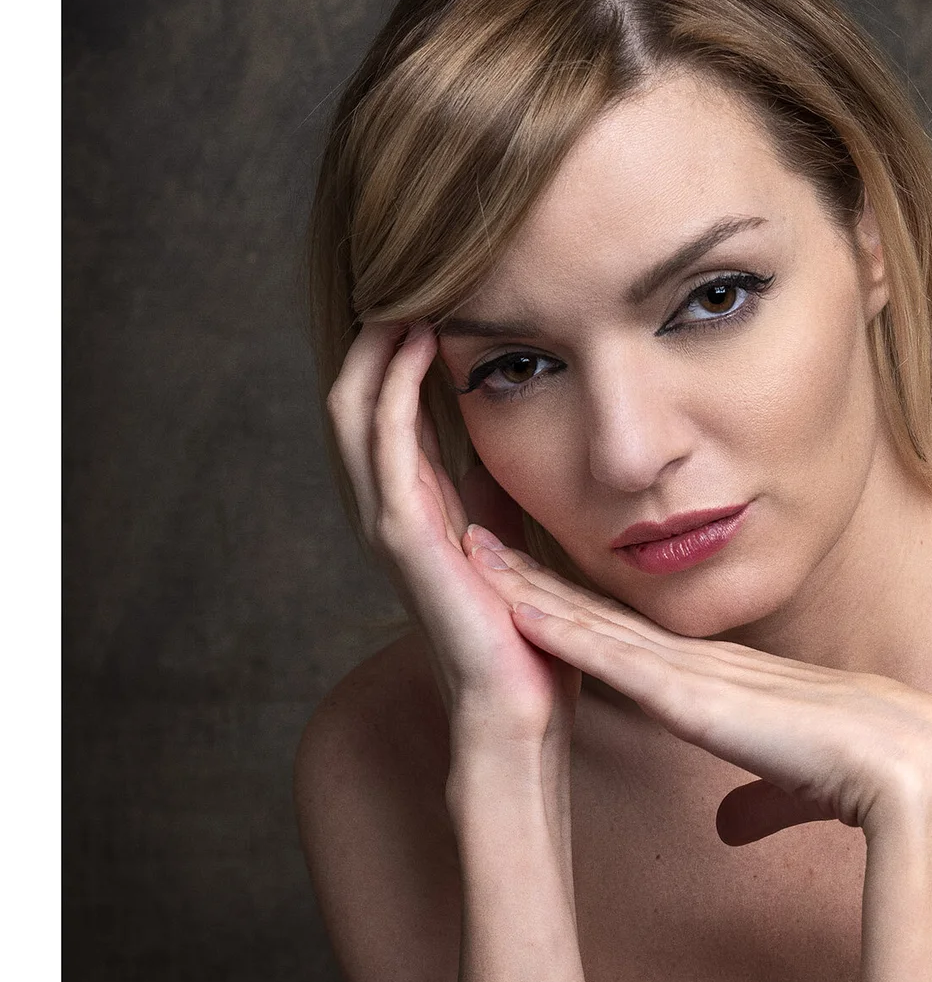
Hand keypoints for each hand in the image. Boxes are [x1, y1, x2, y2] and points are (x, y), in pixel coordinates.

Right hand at [325, 322, 577, 754]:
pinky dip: (393, 383)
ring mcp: (391, 521)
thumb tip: (510, 448)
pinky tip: (422, 337)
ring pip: (355, 407)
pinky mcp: (404, 536)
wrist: (518, 712)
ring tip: (405, 282)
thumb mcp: (516, 549)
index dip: (398, 349)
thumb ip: (500, 500)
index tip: (435, 290)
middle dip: (375, 330)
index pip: (388, 409)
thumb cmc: (526, 644)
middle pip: (355, 396)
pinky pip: (385, 441)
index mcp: (418, 510)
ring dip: (376, 341)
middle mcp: (392, 509)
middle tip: (406, 268)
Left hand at [463, 540, 931, 843]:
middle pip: (604, 615)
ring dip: (526, 587)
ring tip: (465, 547)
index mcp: (734, 684)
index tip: (540, 591)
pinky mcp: (692, 695)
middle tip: (478, 538)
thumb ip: (762, 802)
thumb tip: (731, 826)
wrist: (923, 775)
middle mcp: (708, 664)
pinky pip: (602, 652)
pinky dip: (550, 624)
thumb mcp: (797, 790)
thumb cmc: (875, 786)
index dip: (589, 614)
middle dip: (540, 580)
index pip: (642, 642)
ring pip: (590, 621)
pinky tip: (503, 601)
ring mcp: (696, 673)